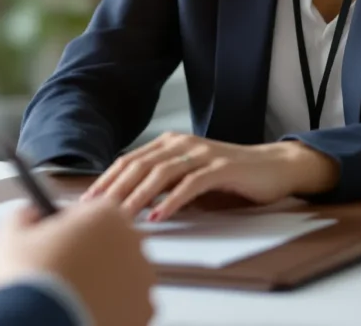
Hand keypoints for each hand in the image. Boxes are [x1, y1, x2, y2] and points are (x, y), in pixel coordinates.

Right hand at [0, 199, 153, 325]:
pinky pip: (127, 303)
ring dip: (102, 279)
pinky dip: (110, 306)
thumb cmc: (31, 279)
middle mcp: (133, 243)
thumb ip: (26, 214)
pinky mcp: (143, 310)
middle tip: (62, 269)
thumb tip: (31, 214)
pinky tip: (85, 308)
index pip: (92, 209)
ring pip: (121, 273)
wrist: (41, 323)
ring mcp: (142, 279)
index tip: (56, 237)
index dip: (71, 223)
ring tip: (71, 293)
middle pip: (110, 241)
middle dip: (90, 251)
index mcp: (106, 215)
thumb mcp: (13, 234)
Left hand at [82, 132, 338, 221]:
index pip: (130, 161)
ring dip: (138, 196)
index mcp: (170, 143)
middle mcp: (182, 143)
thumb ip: (164, 183)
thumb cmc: (229, 176)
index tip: (87, 201)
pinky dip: (171, 201)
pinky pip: (190, 185)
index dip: (107, 180)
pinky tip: (159, 216)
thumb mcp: (189, 176)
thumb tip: (130, 201)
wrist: (274, 167)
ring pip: (161, 174)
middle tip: (95, 211)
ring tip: (121, 217)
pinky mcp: (221, 168)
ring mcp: (202, 154)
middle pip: (140, 165)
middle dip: (114, 189)